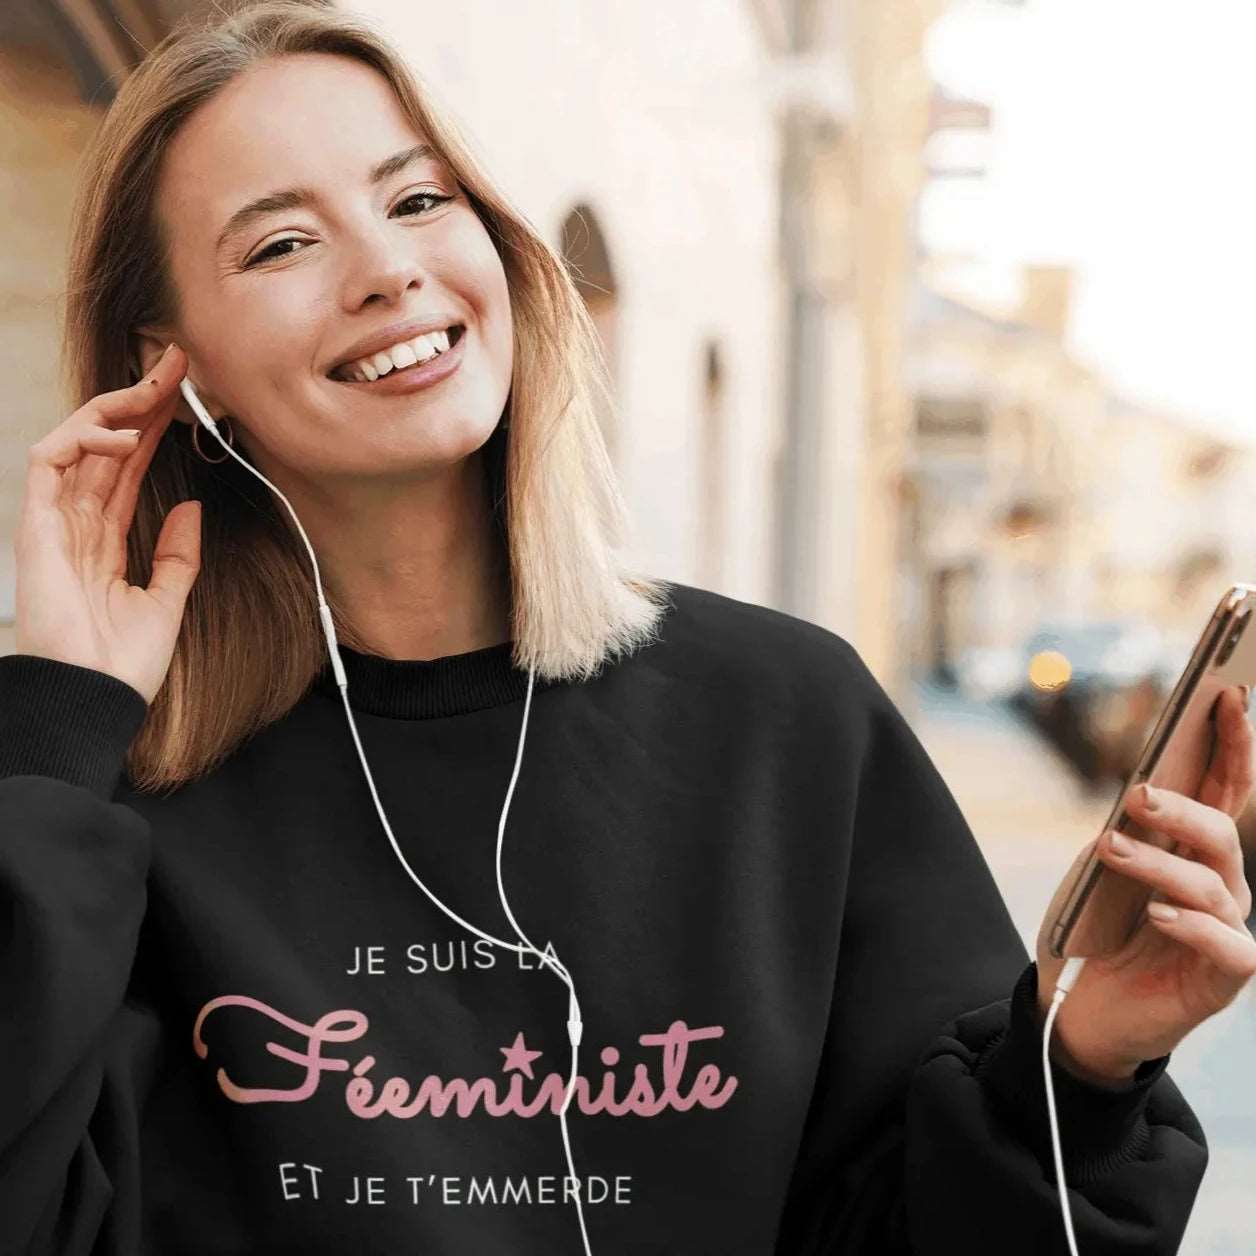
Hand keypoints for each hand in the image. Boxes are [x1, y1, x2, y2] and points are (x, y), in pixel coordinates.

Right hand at [14, 342, 200, 705]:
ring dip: (116, 406)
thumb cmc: (123, 664)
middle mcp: (76, 523)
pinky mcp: (33, 525)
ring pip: (77, 441)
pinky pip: (49, 461)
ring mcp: (52, 522)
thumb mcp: (166, 602)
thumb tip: (191, 506)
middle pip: (106, 446)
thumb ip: (176, 554)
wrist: (94, 699)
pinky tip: (125, 437)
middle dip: (140, 400)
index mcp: (105, 540)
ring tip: (158, 385)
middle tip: (178, 362)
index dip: (153, 430)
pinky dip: (83, 439)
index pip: (127, 469)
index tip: (187, 396)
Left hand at [1035, 685, 1255, 1086]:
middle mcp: (1224, 886)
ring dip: (1158, 863)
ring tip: (1109, 847)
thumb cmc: (1098, 931)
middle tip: (1136, 793)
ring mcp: (1227, 932)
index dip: (1232, 742)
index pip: (1226, 787)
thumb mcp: (1104, 870)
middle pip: (1222, 833)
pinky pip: (1227, 947)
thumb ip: (1130, 831)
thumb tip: (1140, 792)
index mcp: (1198, 851)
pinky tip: (1156, 914)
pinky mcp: (1221, 979)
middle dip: (1183, 807)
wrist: (1083, 1009)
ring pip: (1213, 886)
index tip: (1227, 695)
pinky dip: (1189, 926)